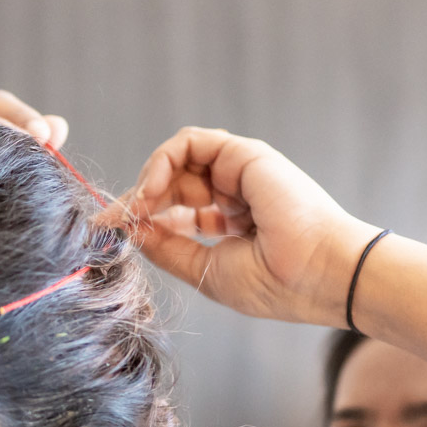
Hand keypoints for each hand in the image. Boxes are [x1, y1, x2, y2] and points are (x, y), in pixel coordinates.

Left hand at [125, 127, 377, 328]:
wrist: (319, 275)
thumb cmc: (274, 283)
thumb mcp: (205, 270)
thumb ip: (167, 248)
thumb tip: (130, 229)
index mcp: (232, 224)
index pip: (176, 211)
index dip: (142, 219)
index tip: (107, 232)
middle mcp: (235, 194)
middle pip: (172, 184)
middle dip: (139, 201)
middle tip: (115, 222)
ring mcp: (240, 173)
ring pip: (177, 160)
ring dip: (148, 182)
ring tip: (137, 210)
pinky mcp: (243, 155)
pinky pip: (190, 142)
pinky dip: (162, 161)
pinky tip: (152, 191)